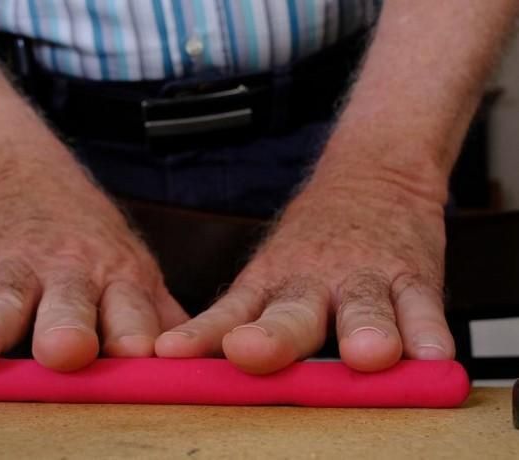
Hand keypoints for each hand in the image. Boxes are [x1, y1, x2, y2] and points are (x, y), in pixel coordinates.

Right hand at [0, 162, 187, 370]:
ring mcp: (19, 266)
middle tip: (64, 352)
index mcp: (118, 280)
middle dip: (68, 328)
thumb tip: (201, 369)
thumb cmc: (94, 243)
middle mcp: (71, 274)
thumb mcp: (136, 272)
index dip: (136, 337)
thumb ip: (162, 317)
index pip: (132, 314)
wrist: (37, 181)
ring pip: (1, 299)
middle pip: (69, 304)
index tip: (139, 360)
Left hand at [155, 173, 454, 373]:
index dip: (200, 335)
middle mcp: (310, 284)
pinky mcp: (412, 275)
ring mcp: (362, 277)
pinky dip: (427, 328)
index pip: (228, 314)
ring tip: (367, 354)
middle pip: (289, 315)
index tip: (171, 353)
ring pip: (362, 307)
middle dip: (271, 337)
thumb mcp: (271, 272)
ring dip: (363, 330)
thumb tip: (194, 369)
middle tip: (249, 351)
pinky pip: (422, 305)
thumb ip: (247, 320)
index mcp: (269, 285)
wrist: (373, 175)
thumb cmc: (314, 241)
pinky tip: (429, 353)